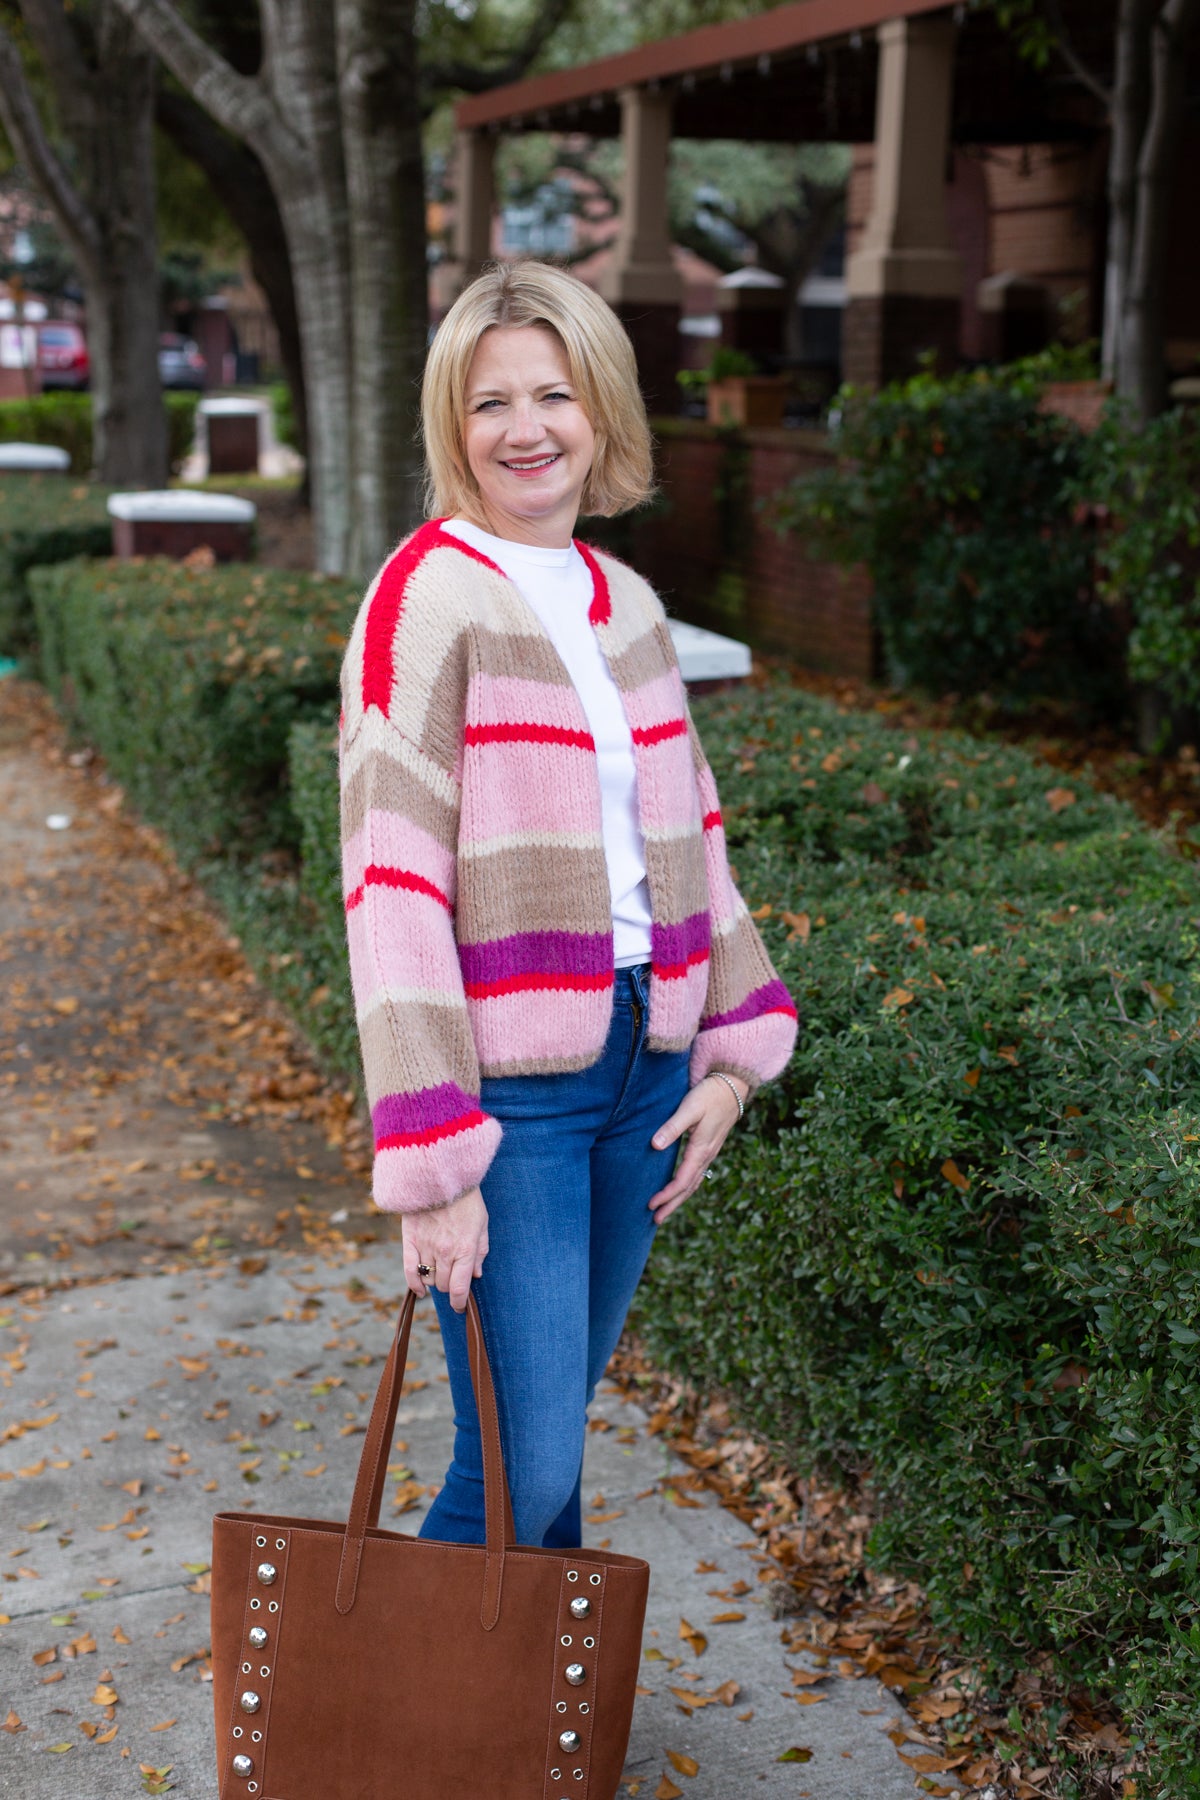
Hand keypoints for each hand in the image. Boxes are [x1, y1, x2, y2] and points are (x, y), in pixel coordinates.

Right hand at [402, 1187, 488, 1312]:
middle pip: (444, 1285)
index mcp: (465, 1249)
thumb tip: (477, 1275)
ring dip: (435, 1280)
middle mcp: (445, 1252)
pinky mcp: (410, 1241)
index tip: (460, 1307)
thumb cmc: (466, 1199)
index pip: (460, 1288)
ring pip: (429, 1279)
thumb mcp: (482, 1223)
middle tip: (453, 1280)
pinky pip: (410, 1271)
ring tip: (440, 1273)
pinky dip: (414, 1284)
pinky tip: (420, 1290)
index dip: (460, 1303)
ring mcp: (426, 1247)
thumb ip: (480, 1251)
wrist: (439, 1175)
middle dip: (449, 1287)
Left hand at [647, 1073, 748, 1224]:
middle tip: (656, 1220)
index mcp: (701, 1149)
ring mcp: (710, 1152)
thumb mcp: (690, 1107)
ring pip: (695, 1182)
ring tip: (665, 1210)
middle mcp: (707, 1155)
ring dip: (680, 1198)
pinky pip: (699, 1174)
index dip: (666, 1195)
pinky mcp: (710, 1147)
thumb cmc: (709, 1094)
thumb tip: (655, 1145)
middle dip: (672, 1204)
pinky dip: (688, 1186)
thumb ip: (673, 1126)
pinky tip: (681, 1189)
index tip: (651, 1205)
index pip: (682, 1180)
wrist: (733, 1085)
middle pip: (689, 1188)